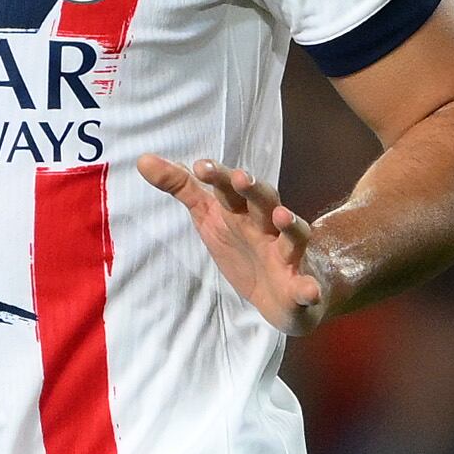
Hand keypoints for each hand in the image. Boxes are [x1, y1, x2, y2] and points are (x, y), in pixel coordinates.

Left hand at [139, 155, 333, 332]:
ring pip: (293, 237)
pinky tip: (309, 291)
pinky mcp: (300, 287)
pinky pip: (307, 288)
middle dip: (254, 190)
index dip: (219, 177)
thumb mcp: (210, 217)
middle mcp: (268, 227)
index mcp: (244, 212)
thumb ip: (182, 188)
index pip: (231, 189)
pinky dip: (310, 289)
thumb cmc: (244, 245)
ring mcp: (287, 256)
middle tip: (241, 178)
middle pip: (264, 203)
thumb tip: (144, 160)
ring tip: (284, 217)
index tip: (202, 166)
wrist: (281, 294)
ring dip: (291, 225)